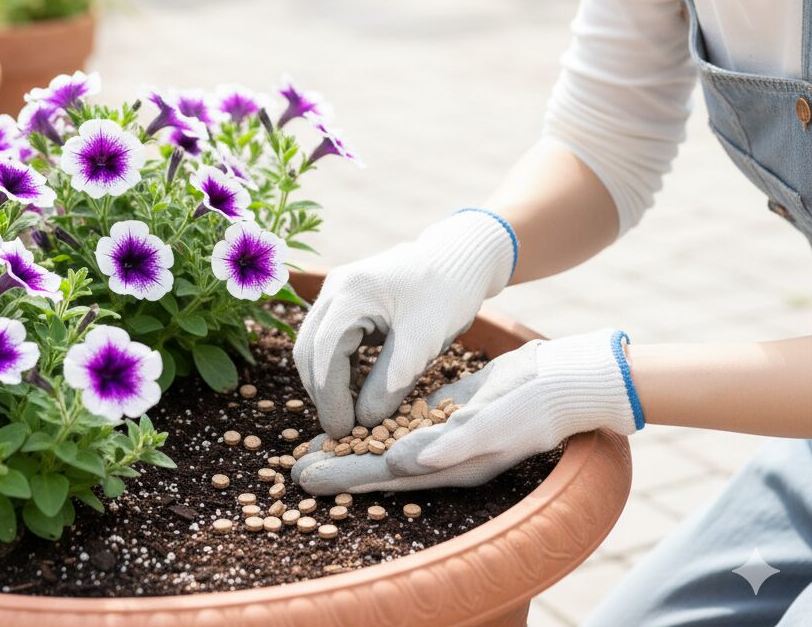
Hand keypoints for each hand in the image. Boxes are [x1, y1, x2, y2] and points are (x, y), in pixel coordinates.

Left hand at [291, 327, 643, 494]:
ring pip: (387, 444)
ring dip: (351, 446)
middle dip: (337, 466)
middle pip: (378, 467)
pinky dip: (376, 422)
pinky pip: (404, 422)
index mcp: (451, 466)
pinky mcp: (449, 411)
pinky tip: (357, 417)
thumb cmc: (537, 405)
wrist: (566, 380)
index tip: (305, 476)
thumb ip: (451, 444)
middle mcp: (443, 458)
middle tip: (292, 468)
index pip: (386, 477)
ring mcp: (446, 436)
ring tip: (313, 447)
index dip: (344, 477)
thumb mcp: (495, 422)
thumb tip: (402, 462)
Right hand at [292, 208, 516, 438]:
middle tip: (345, 431)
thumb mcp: (424, 340)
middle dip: (323, 394)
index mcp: (352, 292)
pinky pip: (328, 338)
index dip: (330, 399)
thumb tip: (364, 422)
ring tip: (350, 415)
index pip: (324, 354)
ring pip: (314, 345)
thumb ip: (391, 381)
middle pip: (309, 350)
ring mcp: (337, 290)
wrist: (459, 257)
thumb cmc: (448, 292)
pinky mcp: (346, 299)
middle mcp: (335, 287)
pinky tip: (356, 390)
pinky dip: (336, 367)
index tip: (345, 433)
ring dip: (326, 382)